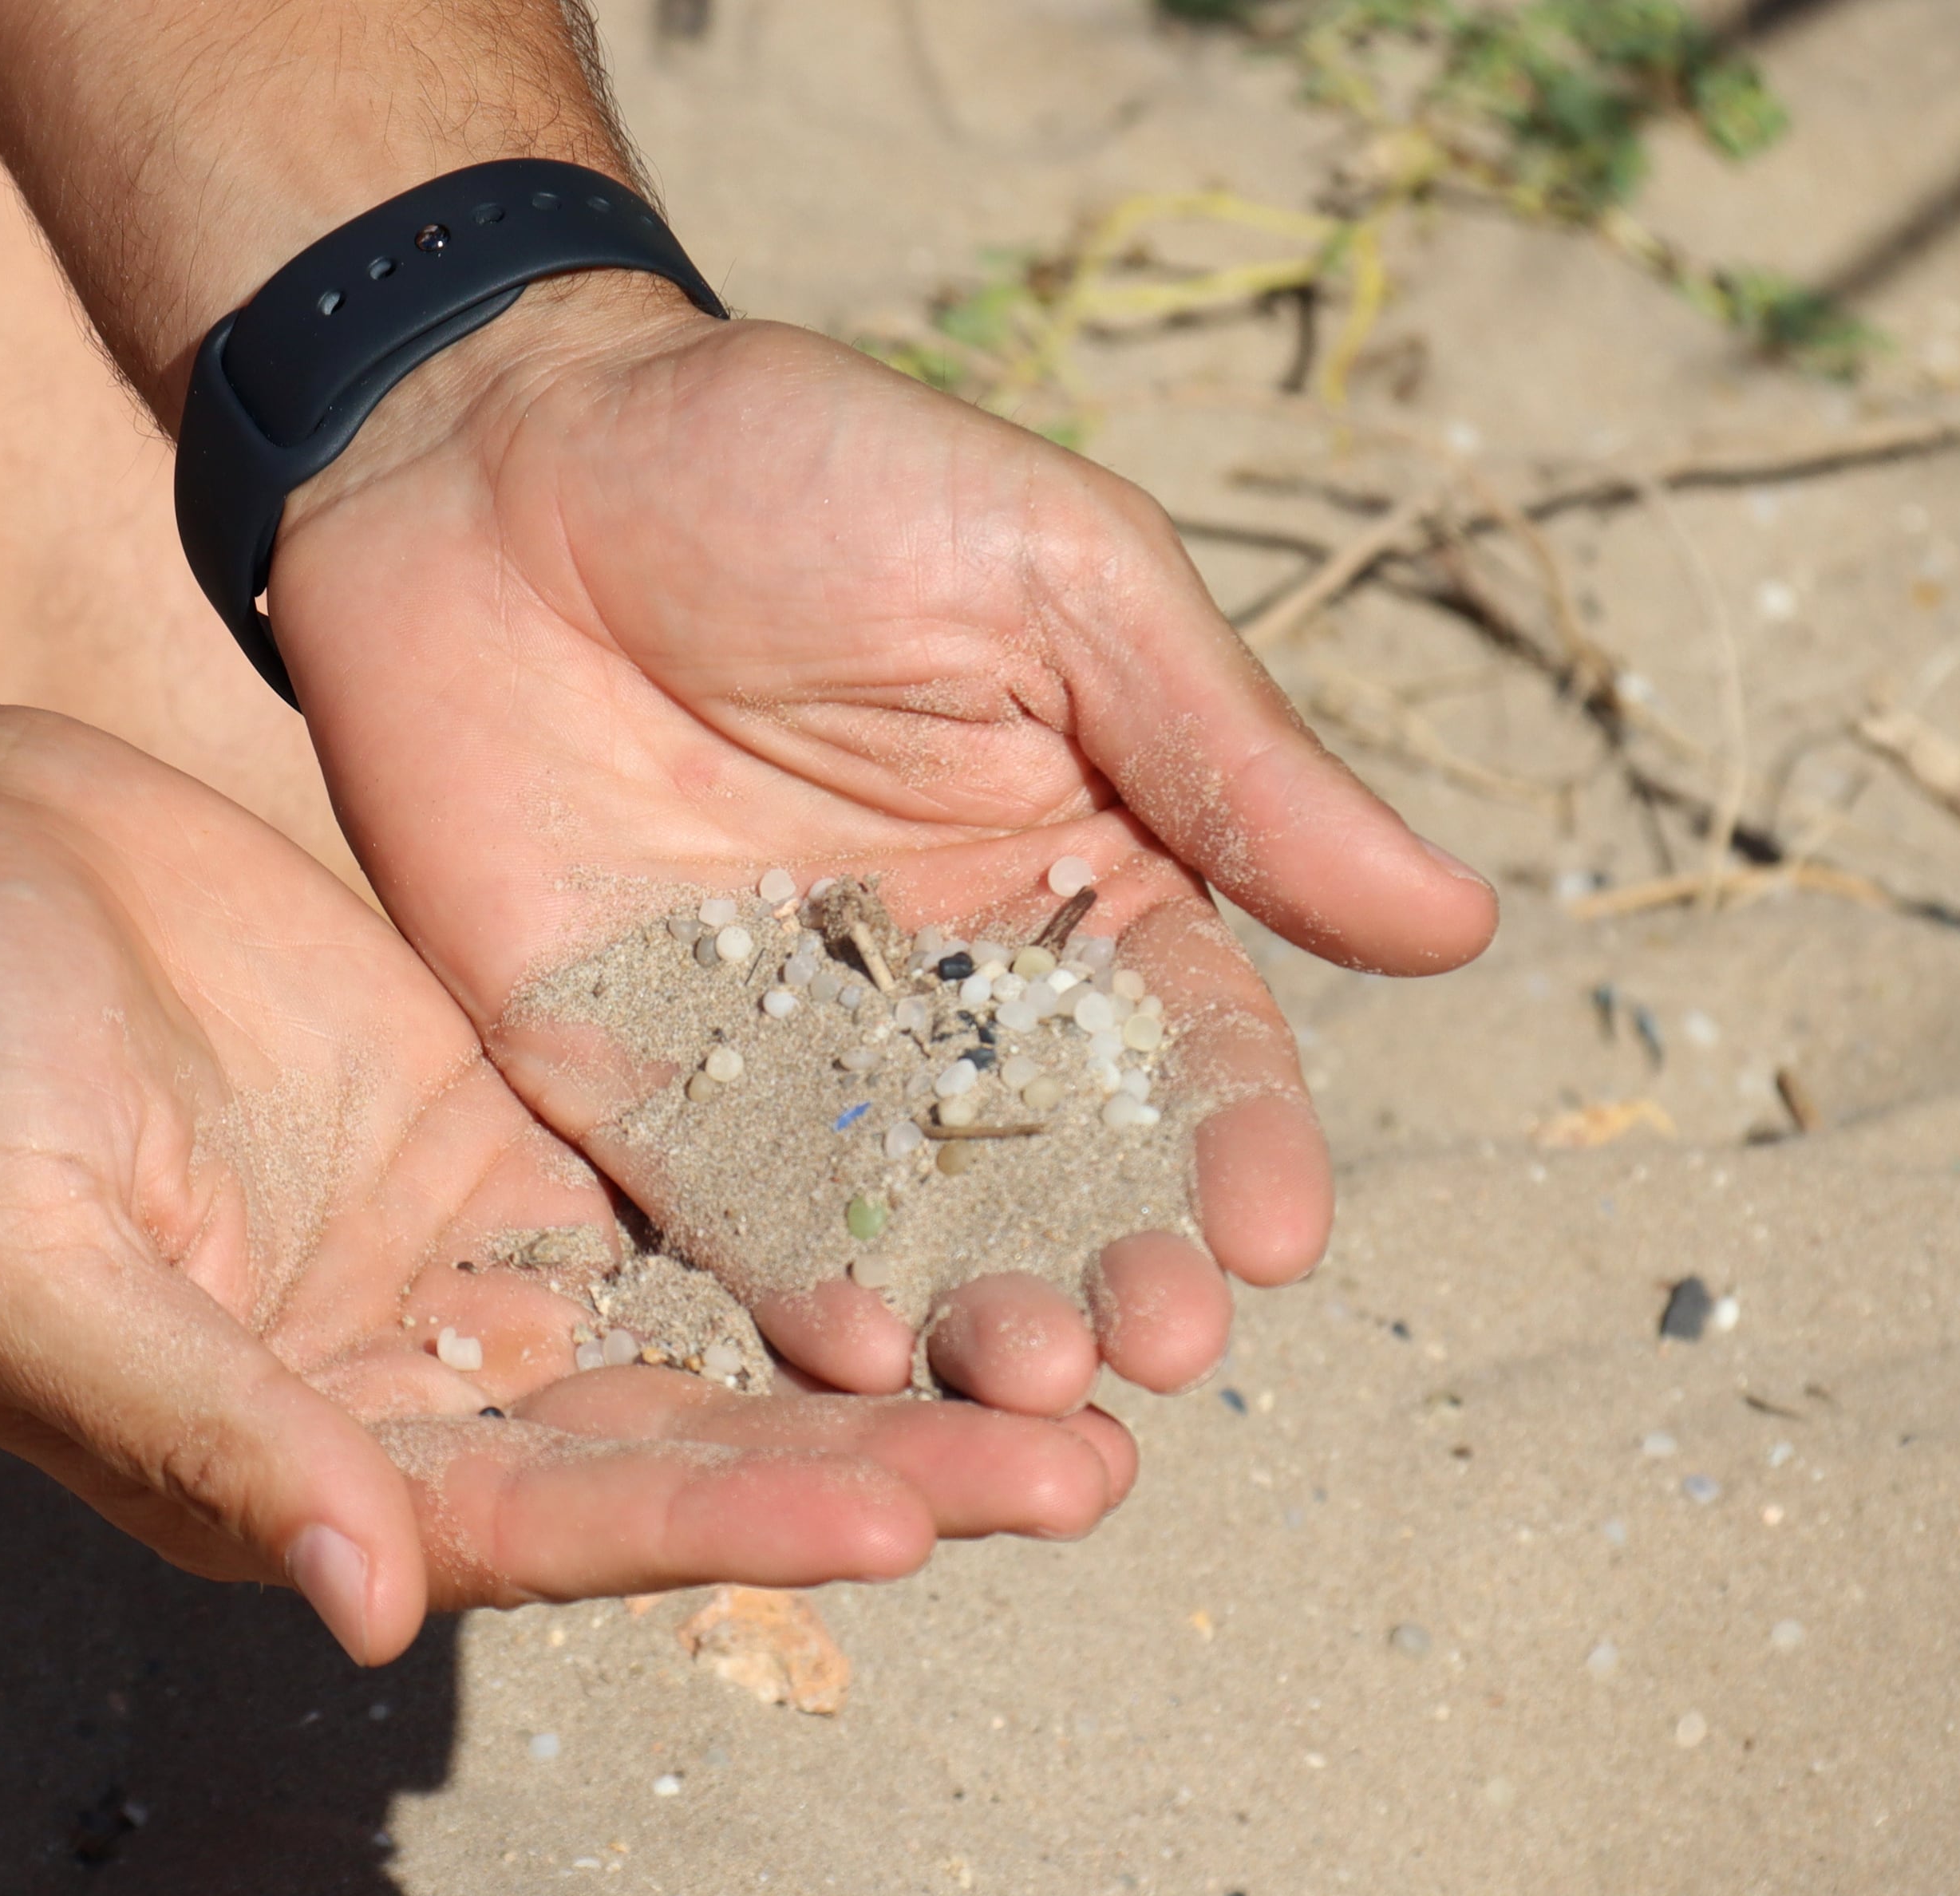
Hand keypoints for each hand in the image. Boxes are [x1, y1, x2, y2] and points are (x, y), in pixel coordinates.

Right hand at [0, 707, 1133, 1662]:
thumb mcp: (21, 1260)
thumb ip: (191, 1425)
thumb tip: (365, 1599)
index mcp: (289, 1468)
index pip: (543, 1524)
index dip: (722, 1528)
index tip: (903, 1520)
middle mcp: (399, 1394)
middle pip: (671, 1455)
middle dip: (871, 1472)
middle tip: (1084, 1470)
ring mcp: (458, 1262)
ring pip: (707, 1337)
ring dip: (883, 1362)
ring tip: (1088, 1364)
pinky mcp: (497, 1131)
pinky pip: (680, 1190)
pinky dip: (815, 1209)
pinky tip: (964, 1202)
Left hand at [267, 286, 1498, 1409]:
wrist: (501, 448)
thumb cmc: (800, 468)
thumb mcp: (1052, 579)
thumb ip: (1228, 761)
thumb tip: (1458, 925)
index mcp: (1078, 872)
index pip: (1187, 1048)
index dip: (1238, 1145)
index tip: (1273, 1237)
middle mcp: (938, 993)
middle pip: (1049, 1170)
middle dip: (1109, 1268)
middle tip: (1149, 1353)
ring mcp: (776, 1048)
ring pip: (896, 1221)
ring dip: (965, 1315)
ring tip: (1020, 1384)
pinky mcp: (622, 1073)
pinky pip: (707, 1206)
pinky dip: (774, 1283)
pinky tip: (842, 1352)